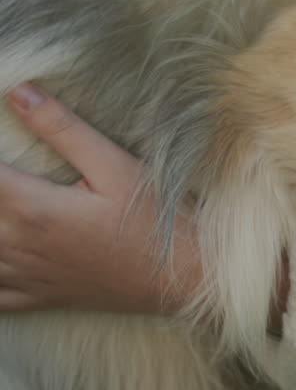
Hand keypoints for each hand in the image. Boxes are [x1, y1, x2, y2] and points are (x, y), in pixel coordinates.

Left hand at [0, 82, 202, 314]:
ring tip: (3, 206)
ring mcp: (24, 275)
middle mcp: (18, 245)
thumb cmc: (156, 221)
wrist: (184, 278)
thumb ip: (63, 130)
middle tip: (7, 177)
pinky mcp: (36, 296)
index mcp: (33, 208)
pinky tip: (0, 253)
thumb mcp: (116, 167)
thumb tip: (19, 92)